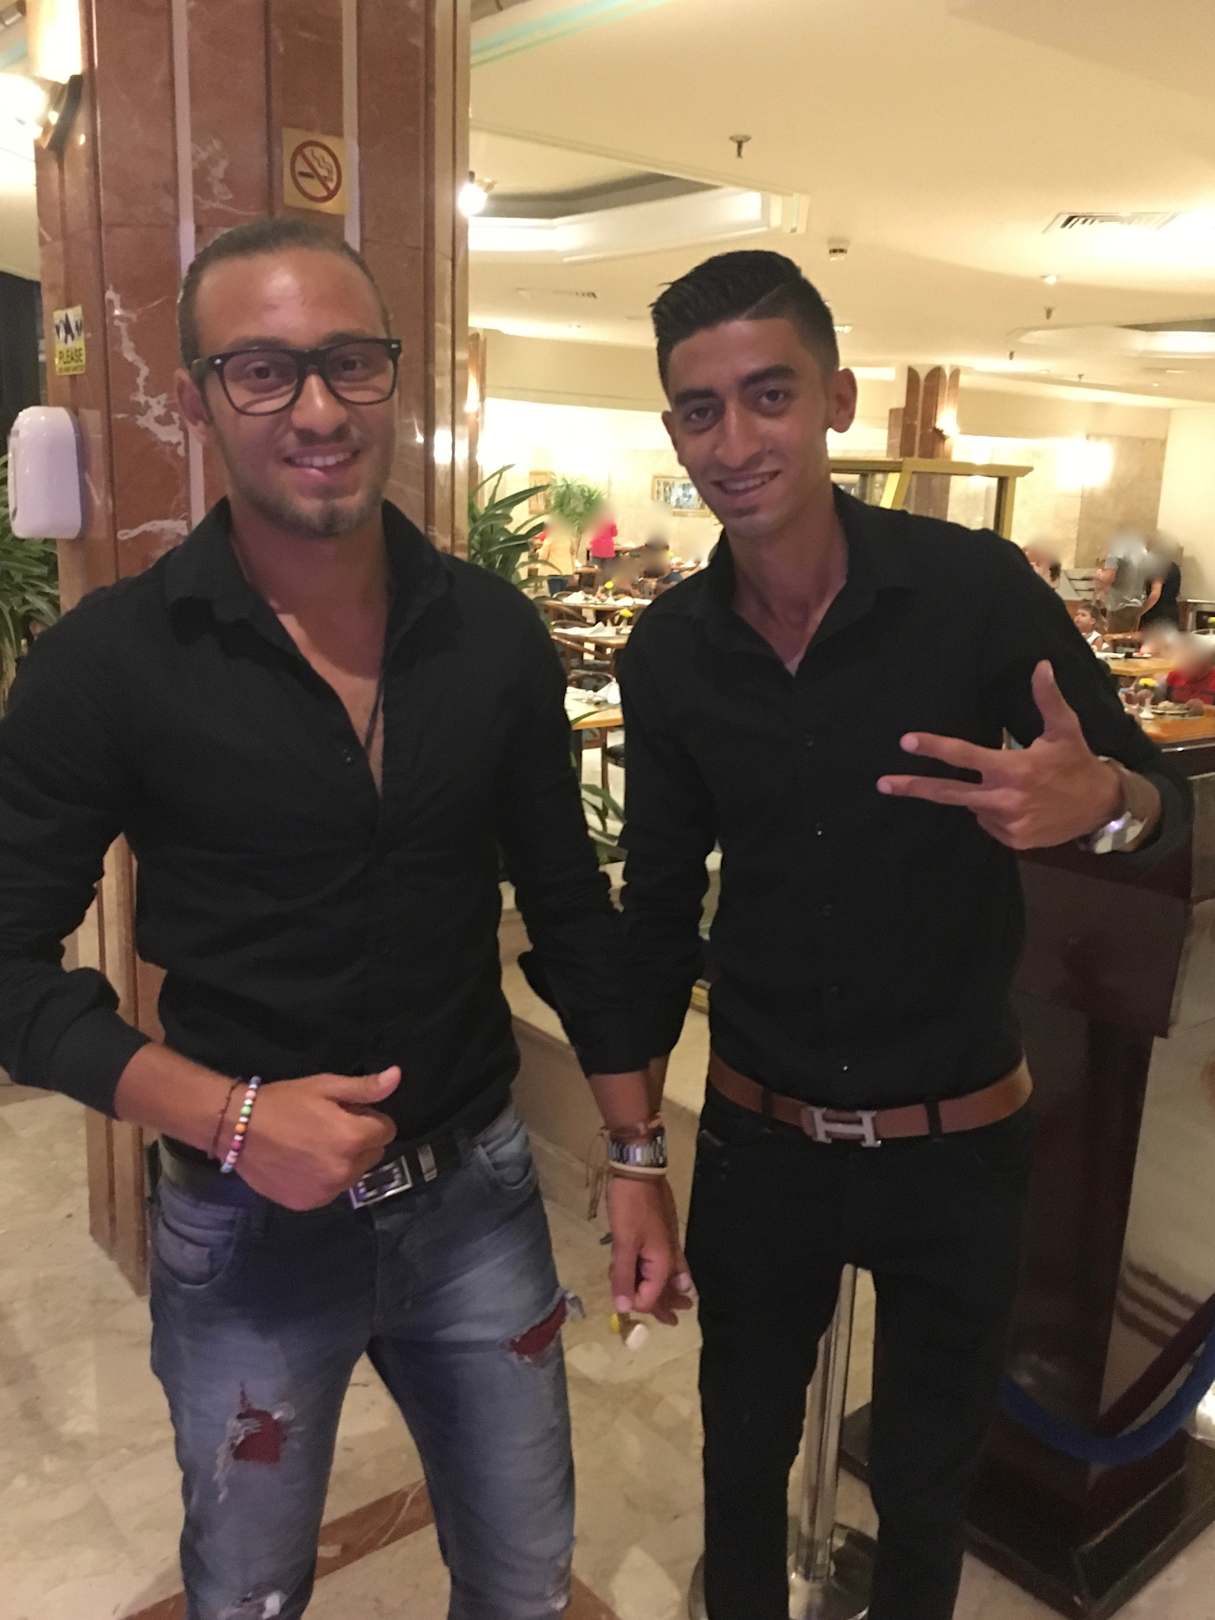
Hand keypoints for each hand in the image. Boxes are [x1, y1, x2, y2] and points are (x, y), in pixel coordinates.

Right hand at [235, 1067, 400, 1209]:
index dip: (369, 1118)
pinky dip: (324, 1179)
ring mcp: (327, 1191)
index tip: (346, 1112)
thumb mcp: (326, 1086)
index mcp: (354, 1139)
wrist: (237, 1129)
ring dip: (344, 1161)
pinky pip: (332, 1190)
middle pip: (373, 1154)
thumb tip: (397, 1077)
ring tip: (314, 1145)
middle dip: (359, 1140)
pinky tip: (303, 1164)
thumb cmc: (284, 1102)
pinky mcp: (309, 1203)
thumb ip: (365, 1088)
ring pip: (354, 1174)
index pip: (387, 1130)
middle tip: (329, 1127)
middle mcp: (346, 1170)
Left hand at [607, 1174, 693, 1326]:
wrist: (638, 1171)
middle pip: (668, 1287)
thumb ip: (623, 1277)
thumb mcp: (623, 1243)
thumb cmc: (630, 1206)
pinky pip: (667, 1261)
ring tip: (676, 1304)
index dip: (637, 1304)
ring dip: (668, 1289)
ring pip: (670, 1274)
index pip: (651, 1296)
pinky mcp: (662, 1232)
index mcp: (662, 1262)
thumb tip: (624, 1309)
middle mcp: (669, 1255)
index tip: (620, 1303)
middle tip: (673, 1321)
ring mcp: (668, 1243)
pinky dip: (665, 1272)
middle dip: (668, 1304)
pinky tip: (673, 1275)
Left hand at [876, 660, 1121, 850]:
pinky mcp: (1013, 840)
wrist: (1103, 808)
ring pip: (973, 808)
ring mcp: (1008, 823)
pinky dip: (994, 814)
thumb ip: (1047, 699)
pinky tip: (1019, 806)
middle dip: (914, 788)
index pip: (965, 756)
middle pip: (949, 793)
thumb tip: (1040, 665)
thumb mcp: (1065, 730)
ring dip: (980, 797)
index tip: (906, 742)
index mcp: (1013, 768)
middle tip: (883, 784)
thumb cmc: (1078, 763)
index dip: (934, 748)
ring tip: (1013, 789)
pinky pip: (988, 824)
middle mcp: (1005, 799)